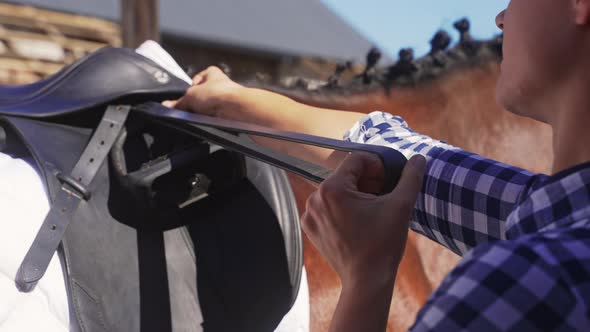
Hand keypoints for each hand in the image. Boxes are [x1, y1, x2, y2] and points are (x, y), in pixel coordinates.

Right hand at [162, 66, 243, 116]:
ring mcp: (224, 99)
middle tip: (189, 108)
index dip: (187, 91)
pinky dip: (209, 119)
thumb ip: (178, 102)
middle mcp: (219, 84)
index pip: (194, 81)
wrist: (235, 108)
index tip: (182, 98)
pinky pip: (213, 117)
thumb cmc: (219, 94)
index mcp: (211, 73)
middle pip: (200, 96)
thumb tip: (168, 106)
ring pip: (207, 108)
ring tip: (200, 114)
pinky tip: (208, 120)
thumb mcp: (191, 96)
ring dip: (202, 113)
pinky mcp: (228, 112)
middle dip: (194, 103)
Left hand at [301, 153, 425, 286]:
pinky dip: (343, 208)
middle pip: (346, 175)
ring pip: (337, 190)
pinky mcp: (311, 227)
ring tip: (373, 210)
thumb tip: (419, 158)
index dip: (378, 166)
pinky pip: (328, 207)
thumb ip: (410, 177)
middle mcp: (315, 198)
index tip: (389, 181)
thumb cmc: (383, 244)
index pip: (357, 160)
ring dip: (356, 193)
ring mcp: (310, 214)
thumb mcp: (401, 206)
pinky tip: (360, 221)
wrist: (367, 281)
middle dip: (367, 180)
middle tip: (384, 195)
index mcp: (333, 188)